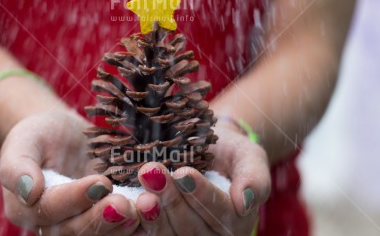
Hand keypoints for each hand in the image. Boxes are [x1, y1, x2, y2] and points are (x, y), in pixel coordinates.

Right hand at [0, 109, 139, 234]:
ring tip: (146, 209)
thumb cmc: (39, 134)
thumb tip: (29, 191)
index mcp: (27, 208)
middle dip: (103, 219)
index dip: (75, 199)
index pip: (50, 209)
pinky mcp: (104, 216)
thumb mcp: (24, 141)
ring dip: (124, 226)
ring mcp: (81, 221)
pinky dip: (138, 221)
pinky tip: (156, 209)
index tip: (100, 183)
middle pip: (77, 230)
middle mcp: (54, 224)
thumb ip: (18, 166)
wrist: (61, 135)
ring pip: (100, 235)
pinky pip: (119, 226)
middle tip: (126, 204)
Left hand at [132, 122, 269, 235]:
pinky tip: (124, 205)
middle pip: (190, 227)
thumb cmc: (232, 154)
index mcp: (235, 222)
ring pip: (168, 235)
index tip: (184, 173)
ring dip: (152, 213)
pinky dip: (136, 223)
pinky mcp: (163, 232)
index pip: (220, 213)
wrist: (210, 152)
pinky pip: (149, 235)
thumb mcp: (250, 157)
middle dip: (170, 199)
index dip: (201, 194)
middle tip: (152, 172)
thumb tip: (245, 202)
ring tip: (140, 187)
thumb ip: (255, 179)